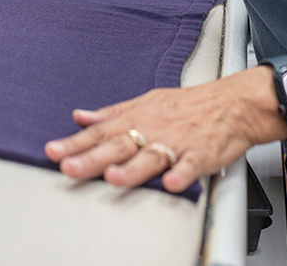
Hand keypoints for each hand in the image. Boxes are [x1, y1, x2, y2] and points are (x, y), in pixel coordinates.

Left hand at [43, 69, 284, 193]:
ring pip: (151, 156)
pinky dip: (181, 175)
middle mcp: (153, 129)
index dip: (75, 142)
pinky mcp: (202, 154)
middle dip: (93, 158)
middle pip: (119, 145)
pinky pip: (190, 166)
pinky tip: (171, 184)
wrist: (234, 103)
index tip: (53, 151)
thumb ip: (112, 113)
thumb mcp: (146, 101)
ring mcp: (177, 142)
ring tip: (114, 178)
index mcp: (138, 117)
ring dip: (133, 169)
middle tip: (70, 167)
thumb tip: (80, 116)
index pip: (100, 132)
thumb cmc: (189, 104)